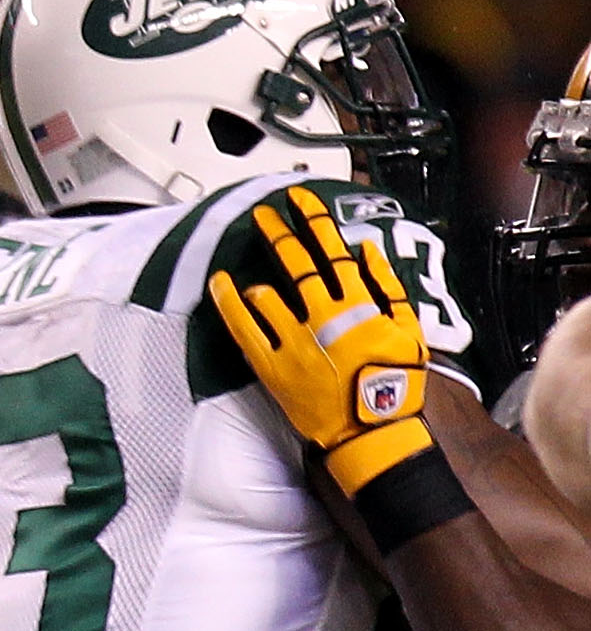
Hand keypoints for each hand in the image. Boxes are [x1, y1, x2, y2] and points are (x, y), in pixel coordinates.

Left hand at [208, 184, 436, 462]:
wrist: (372, 429)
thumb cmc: (394, 381)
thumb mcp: (408, 329)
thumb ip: (388, 286)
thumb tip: (368, 249)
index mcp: (359, 305)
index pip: (333, 251)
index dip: (315, 221)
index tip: (300, 200)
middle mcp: (324, 316)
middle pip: (298, 263)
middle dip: (280, 232)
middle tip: (264, 212)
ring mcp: (296, 340)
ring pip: (270, 292)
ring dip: (261, 265)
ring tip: (251, 243)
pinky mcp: (273, 364)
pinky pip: (245, 329)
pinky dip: (232, 303)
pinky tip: (222, 283)